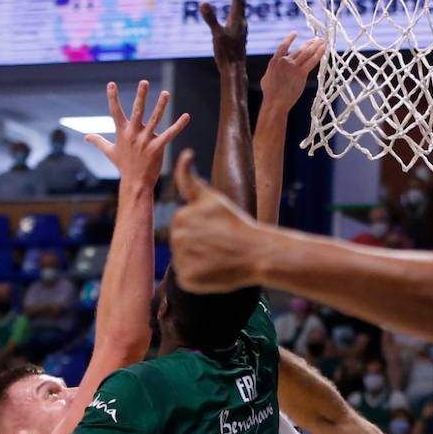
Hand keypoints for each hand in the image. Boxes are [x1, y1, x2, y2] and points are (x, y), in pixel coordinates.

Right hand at [84, 81, 190, 188]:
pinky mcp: (157, 148)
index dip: (112, 97)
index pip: (115, 111)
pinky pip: (169, 134)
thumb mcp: (109, 152)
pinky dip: (179, 125)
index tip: (111, 84)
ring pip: (154, 119)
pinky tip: (187, 116)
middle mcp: (134, 134)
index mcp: (122, 132)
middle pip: (137, 110)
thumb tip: (85, 137)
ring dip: (161, 106)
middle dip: (141, 96)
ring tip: (166, 93)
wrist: (135, 182)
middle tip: (144, 82)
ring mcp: (145, 140)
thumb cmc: (123, 166)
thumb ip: (98, 141)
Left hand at [169, 150, 264, 292]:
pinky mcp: (186, 279)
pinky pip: (187, 278)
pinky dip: (199, 277)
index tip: (218, 230)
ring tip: (218, 257)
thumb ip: (190, 179)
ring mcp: (180, 259)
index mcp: (180, 217)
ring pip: (183, 261)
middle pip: (181, 243)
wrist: (256, 252)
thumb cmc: (236, 223)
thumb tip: (185, 153)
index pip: (183, 226)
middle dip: (197, 244)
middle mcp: (176, 238)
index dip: (202, 228)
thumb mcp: (213, 198)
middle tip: (220, 244)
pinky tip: (214, 270)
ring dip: (197, 260)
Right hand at [200, 0, 247, 69]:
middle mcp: (241, 24)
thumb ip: (210, 19)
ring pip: (240, 13)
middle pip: (240, 4)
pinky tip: (234, 18)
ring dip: (239, 3)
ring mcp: (240, 31)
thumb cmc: (226, 53)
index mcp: (237, 20)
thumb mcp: (216, 34)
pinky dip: (236, 13)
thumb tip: (203, 4)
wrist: (234, 69)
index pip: (238, 0)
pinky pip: (237, 20)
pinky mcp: (238, 38)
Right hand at [260, 32, 327, 112]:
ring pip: (307, 53)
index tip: (294, 33)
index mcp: (275, 61)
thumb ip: (272, 70)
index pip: (283, 45)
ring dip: (316, 46)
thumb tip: (274, 68)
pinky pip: (312, 61)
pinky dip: (319, 54)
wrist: (275, 102)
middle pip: (300, 49)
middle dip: (309, 44)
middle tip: (316, 40)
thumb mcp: (266, 77)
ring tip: (322, 42)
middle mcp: (285, 61)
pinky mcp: (301, 73)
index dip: (289, 38)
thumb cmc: (269, 93)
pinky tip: (323, 49)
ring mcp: (293, 67)